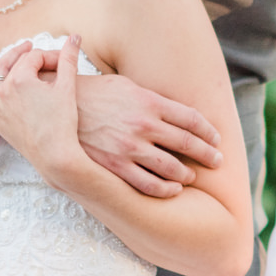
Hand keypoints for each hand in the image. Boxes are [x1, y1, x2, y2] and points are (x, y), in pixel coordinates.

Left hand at [0, 36, 87, 178]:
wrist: (56, 155)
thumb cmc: (63, 123)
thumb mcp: (68, 87)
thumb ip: (68, 58)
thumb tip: (75, 37)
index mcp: (20, 79)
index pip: (34, 57)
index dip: (51, 57)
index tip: (64, 63)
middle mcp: (4, 90)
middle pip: (14, 63)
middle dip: (28, 55)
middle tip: (41, 54)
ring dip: (4, 66)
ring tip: (14, 59)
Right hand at [74, 73, 224, 199]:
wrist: (58, 107)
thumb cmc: (94, 93)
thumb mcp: (126, 86)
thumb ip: (153, 99)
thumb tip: (176, 111)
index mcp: (149, 102)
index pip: (192, 119)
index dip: (209, 132)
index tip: (216, 139)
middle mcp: (144, 125)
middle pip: (188, 143)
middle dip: (208, 155)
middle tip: (217, 161)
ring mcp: (130, 148)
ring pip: (171, 168)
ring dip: (188, 175)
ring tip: (193, 177)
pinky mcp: (115, 167)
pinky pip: (148, 185)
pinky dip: (166, 190)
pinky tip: (173, 189)